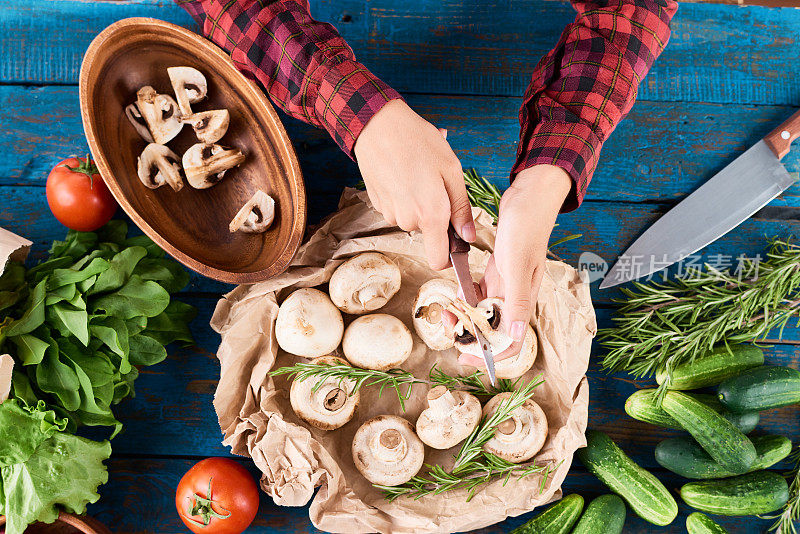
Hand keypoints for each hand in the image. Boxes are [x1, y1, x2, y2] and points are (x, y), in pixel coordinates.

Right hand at [354, 100, 474, 269]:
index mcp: (431, 215)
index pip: (439, 261)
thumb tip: (468, 236)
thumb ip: (461, 208)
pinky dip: (404, 196)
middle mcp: (408, 220)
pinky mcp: (378, 204)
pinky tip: (403, 173)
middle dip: (435, 214)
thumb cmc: (418, 142)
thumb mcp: (451, 171)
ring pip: (413, 219)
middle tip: (436, 182)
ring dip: (419, 203)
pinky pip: (399, 209)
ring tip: (418, 173)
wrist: (378, 126)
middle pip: (428, 233)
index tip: (456, 242)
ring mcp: (390, 214)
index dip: (450, 256)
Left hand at [456, 164, 571, 367]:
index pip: (512, 342)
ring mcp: (506, 284)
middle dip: (470, 337)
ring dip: (465, 318)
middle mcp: (515, 296)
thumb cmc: (527, 225)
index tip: (466, 358)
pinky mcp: (498, 271)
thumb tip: (517, 335)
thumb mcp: (518, 263)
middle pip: (494, 331)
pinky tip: (454, 293)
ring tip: (446, 314)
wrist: (529, 196)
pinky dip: (466, 296)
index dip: (491, 358)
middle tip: (448, 331)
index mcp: (524, 299)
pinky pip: (480, 293)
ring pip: (484, 313)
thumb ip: (517, 300)